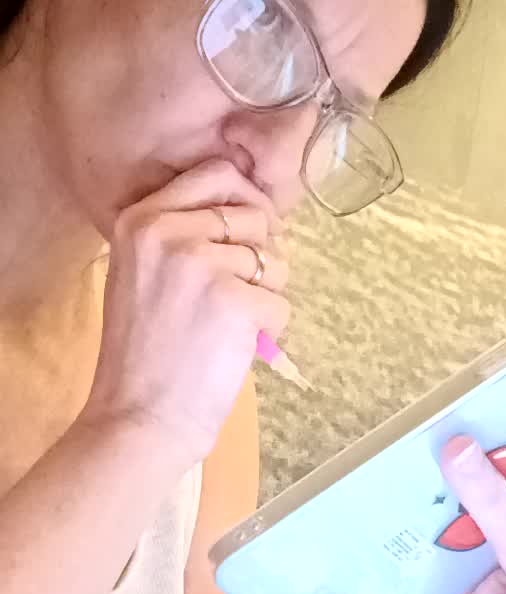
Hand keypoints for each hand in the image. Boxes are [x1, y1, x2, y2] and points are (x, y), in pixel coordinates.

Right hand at [83, 159, 288, 464]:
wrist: (136, 420)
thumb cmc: (144, 354)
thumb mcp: (142, 272)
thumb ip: (183, 232)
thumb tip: (256, 210)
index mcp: (141, 218)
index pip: (218, 173)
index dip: (248, 202)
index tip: (248, 238)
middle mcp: (167, 230)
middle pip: (255, 215)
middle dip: (262, 256)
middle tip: (238, 295)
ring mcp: (201, 263)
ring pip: (275, 260)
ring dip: (267, 296)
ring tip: (229, 327)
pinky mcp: (234, 301)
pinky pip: (281, 304)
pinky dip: (269, 332)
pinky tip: (236, 349)